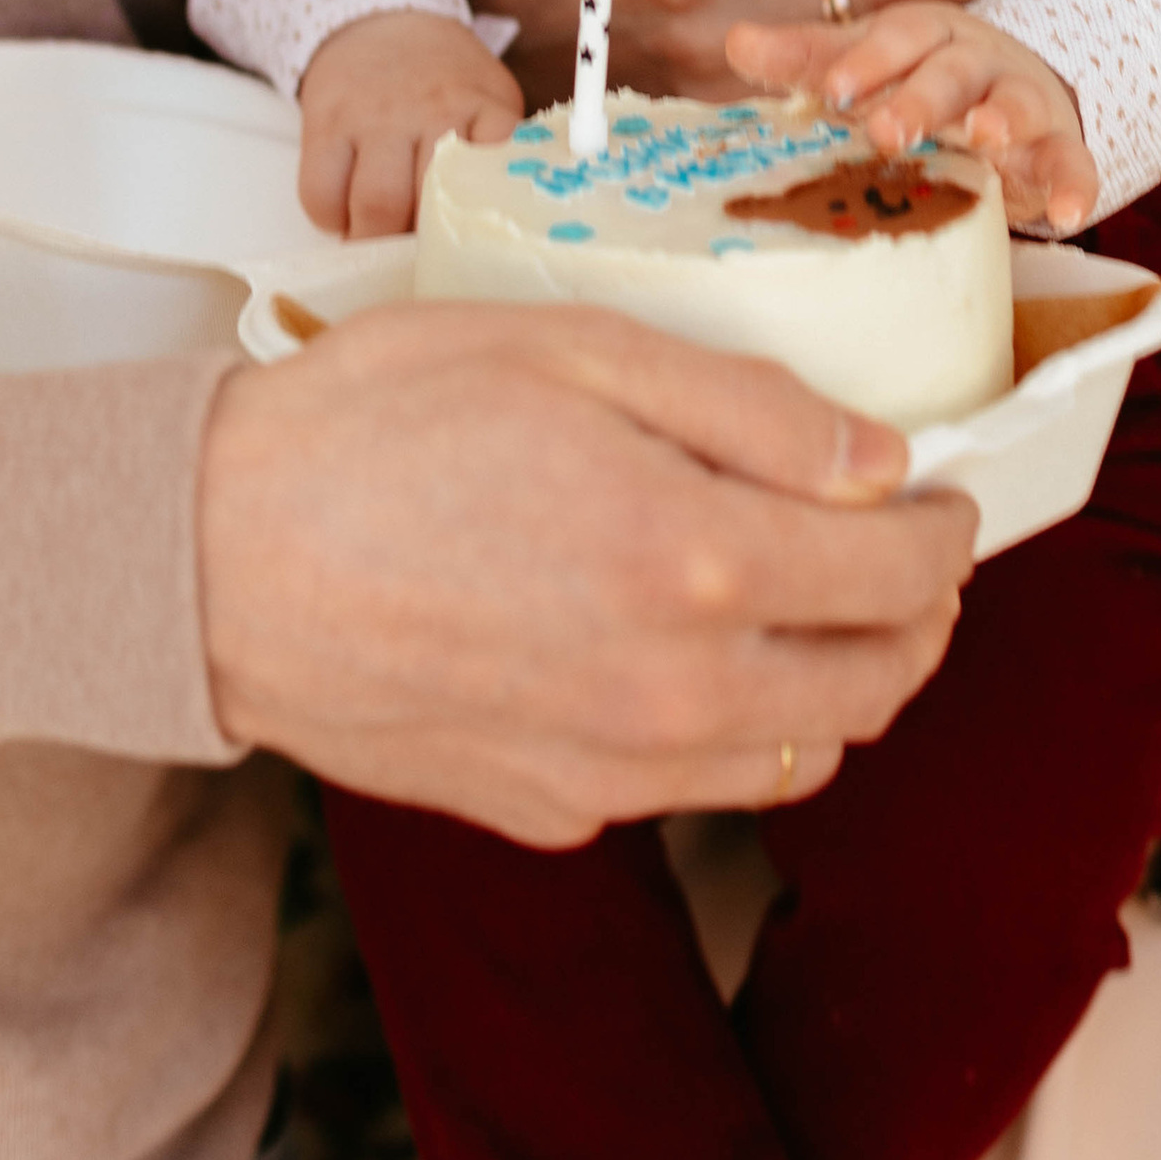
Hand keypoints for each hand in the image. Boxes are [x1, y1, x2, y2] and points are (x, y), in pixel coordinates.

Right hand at [195, 302, 976, 842]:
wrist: (209, 558)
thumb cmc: (374, 424)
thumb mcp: (572, 348)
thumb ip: (747, 408)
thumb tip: (879, 463)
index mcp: (692, 557)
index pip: (903, 572)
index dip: (951, 527)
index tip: (945, 492)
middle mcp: (673, 691)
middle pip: (878, 683)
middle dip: (922, 614)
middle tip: (908, 548)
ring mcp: (612, 771)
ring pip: (799, 755)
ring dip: (841, 681)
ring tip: (819, 600)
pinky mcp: (549, 811)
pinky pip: (691, 789)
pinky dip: (733, 729)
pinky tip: (691, 652)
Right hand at [298, 14, 519, 236]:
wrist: (381, 21)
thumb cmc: (443, 80)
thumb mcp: (488, 99)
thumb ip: (499, 152)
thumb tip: (500, 225)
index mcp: (483, 107)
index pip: (498, 166)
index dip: (486, 213)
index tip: (476, 240)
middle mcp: (431, 110)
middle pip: (425, 202)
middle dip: (418, 245)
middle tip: (416, 254)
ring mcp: (375, 116)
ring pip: (373, 205)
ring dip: (372, 238)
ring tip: (377, 239)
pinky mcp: (326, 122)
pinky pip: (320, 194)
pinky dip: (332, 220)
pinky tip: (346, 212)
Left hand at [727, 2, 1098, 233]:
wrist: (1017, 77)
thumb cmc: (918, 74)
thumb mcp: (866, 60)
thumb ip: (807, 58)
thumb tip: (735, 41)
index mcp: (921, 35)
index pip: (892, 39)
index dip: (865, 62)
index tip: (832, 90)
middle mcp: (974, 60)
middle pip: (948, 73)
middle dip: (920, 98)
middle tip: (886, 130)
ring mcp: (1020, 101)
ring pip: (1012, 105)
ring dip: (1000, 118)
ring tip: (984, 136)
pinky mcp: (1058, 147)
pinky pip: (1073, 163)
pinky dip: (1076, 186)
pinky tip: (1071, 215)